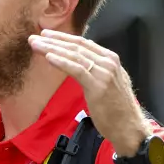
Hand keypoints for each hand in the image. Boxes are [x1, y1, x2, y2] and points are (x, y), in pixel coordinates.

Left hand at [28, 30, 149, 155]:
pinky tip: (48, 57)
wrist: (129, 128)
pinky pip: (77, 70)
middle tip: (33, 37)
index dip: (63, 38)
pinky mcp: (98, 85)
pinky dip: (61, 62)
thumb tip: (79, 63)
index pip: (83, 43)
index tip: (46, 35)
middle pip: (76, 47)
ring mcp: (104, 73)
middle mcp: (108, 62)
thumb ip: (96, 70)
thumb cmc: (117, 110)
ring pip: (74, 56)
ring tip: (36, 45)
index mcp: (110, 59)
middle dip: (53, 41)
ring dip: (52, 48)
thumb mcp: (109, 82)